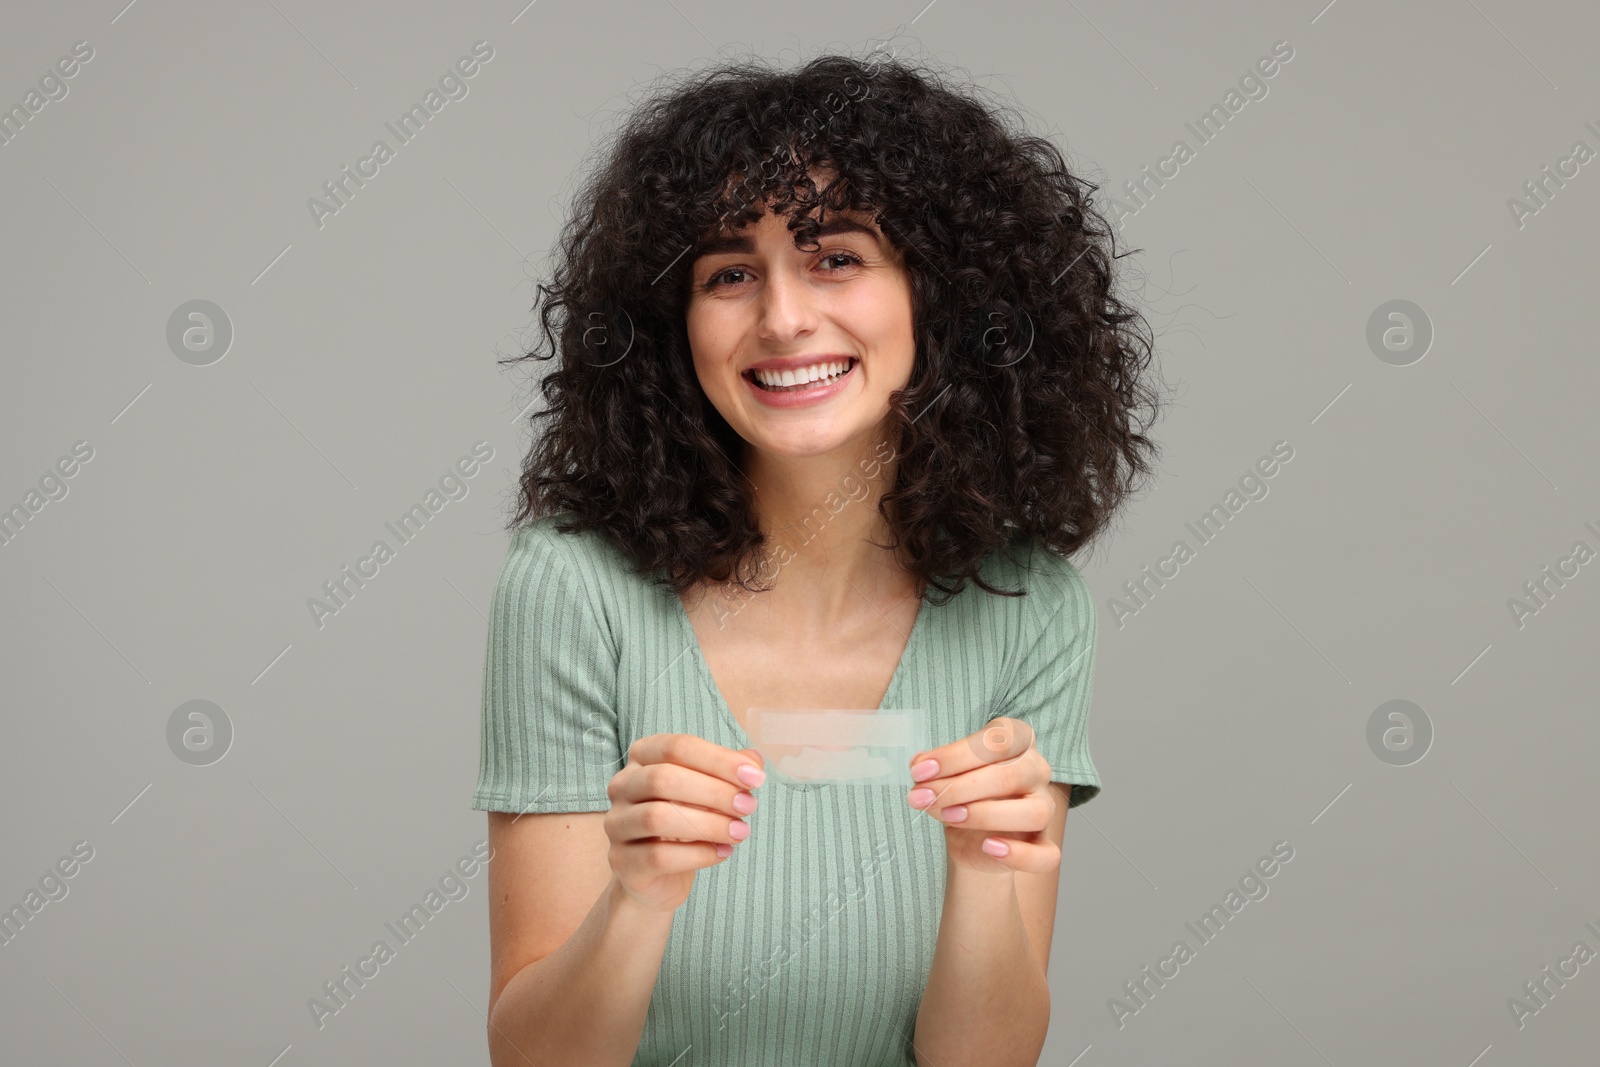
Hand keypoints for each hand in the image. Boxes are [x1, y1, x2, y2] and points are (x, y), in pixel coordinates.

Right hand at [603, 734, 764, 911]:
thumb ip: (728, 773)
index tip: (755, 777)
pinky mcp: (621, 861)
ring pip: (657, 818)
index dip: (719, 760)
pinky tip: (722, 852)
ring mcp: (616, 824)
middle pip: (663, 779)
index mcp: (643, 756)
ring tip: (740, 832)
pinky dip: (697, 854)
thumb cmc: (685, 821)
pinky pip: (658, 856)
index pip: (677, 747)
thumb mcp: (708, 791)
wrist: (657, 875)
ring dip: (708, 824)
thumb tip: (754, 760)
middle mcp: (622, 786)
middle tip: (749, 806)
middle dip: (714, 792)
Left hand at [905, 717, 1059, 874]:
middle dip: (959, 787)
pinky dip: (1020, 855)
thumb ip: (932, 770)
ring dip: (985, 815)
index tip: (920, 770)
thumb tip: (920, 767)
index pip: (996, 741)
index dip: (955, 755)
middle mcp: (1037, 769)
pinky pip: (1046, 854)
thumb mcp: (942, 776)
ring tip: (949, 817)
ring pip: (1034, 812)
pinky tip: (989, 848)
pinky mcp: (1042, 843)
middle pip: (1010, 775)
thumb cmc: (960, 793)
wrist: (970, 837)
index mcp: (1017, 740)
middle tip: (923, 796)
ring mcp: (1045, 806)